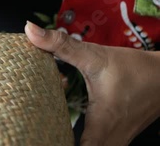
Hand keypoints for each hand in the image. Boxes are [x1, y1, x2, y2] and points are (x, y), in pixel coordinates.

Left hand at [25, 21, 159, 145]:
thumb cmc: (134, 69)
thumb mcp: (95, 56)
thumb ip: (60, 45)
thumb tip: (30, 30)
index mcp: (102, 125)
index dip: (56, 144)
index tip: (37, 138)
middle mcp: (110, 139)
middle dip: (57, 143)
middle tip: (35, 132)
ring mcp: (116, 141)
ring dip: (67, 141)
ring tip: (47, 131)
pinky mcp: (117, 137)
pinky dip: (81, 140)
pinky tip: (64, 126)